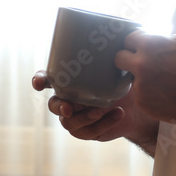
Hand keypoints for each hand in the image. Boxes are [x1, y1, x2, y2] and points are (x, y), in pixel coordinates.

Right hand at [31, 71, 158, 149]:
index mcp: (69, 81)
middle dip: (59, 106)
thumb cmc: (123, 83)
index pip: (47, 79)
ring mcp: (76, 117)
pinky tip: (118, 114)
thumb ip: (112, 59)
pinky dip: (103, 123)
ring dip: (84, 117)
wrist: (137, 108)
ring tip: (101, 110)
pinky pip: (87, 132)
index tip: (38, 83)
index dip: (38, 80)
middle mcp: (68, 99)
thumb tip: (118, 43)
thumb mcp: (118, 69)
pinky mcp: (87, 131)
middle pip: (53, 105)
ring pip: (68, 122)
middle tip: (69, 107)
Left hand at [114, 31, 175, 125]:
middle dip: (128, 59)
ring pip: (131, 78)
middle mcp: (140, 64)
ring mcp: (140, 86)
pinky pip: (140, 95)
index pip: (128, 39)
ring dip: (141, 79)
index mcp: (149, 45)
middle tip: (141, 64)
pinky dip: (149, 94)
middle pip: (118, 58)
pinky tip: (166, 94)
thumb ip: (164, 38)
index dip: (136, 43)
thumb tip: (153, 38)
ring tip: (163, 83)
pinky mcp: (143, 103)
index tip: (141, 48)